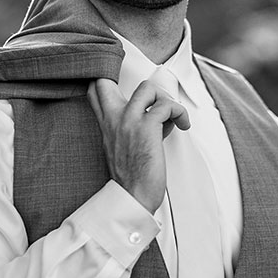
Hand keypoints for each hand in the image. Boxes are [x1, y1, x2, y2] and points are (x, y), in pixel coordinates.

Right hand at [87, 78, 190, 213]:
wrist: (133, 198)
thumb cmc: (133, 177)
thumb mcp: (124, 146)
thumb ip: (135, 126)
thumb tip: (159, 113)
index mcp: (106, 124)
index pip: (94, 90)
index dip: (106, 80)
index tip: (128, 87)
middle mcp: (113, 119)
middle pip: (106, 80)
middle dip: (131, 82)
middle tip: (154, 100)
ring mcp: (128, 121)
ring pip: (147, 87)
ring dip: (165, 99)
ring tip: (172, 116)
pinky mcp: (147, 128)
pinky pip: (167, 106)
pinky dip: (180, 113)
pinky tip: (183, 125)